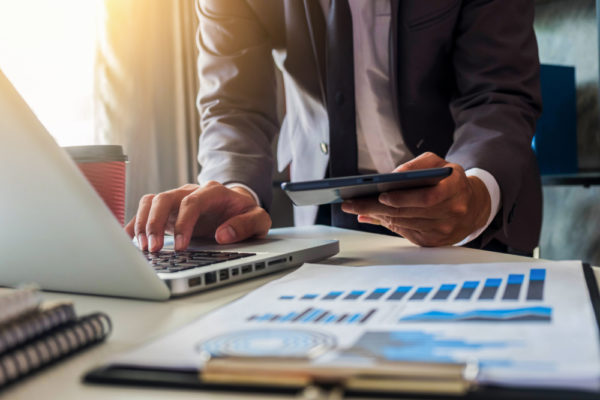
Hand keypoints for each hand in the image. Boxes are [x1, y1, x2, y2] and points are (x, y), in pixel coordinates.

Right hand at [124, 182, 270, 251]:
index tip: (180, 246)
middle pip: (165, 198)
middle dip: (155, 223)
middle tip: (153, 249)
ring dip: (143, 224)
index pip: (192, 202)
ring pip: (151, 202)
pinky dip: (136, 223)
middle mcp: (191, 192)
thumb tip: (223, 235)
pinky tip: (130, 240)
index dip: (183, 223)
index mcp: (213, 192)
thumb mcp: (259, 219)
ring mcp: (177, 200)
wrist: (238, 205)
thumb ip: (247, 225)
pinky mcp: (168, 211)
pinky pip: (146, 210)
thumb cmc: (246, 213)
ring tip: (143, 248)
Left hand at [341, 152, 490, 246]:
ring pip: (403, 224)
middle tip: (352, 203)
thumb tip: (387, 180)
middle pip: (407, 212)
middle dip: (375, 208)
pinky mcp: (434, 242)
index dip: (402, 198)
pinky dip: (389, 224)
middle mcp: (452, 212)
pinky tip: (375, 216)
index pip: (426, 197)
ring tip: (357, 208)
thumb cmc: (449, 181)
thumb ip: (414, 167)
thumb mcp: (437, 164)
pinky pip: (406, 234)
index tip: (380, 196)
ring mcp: (443, 230)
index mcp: (455, 188)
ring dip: (378, 216)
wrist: (472, 206)